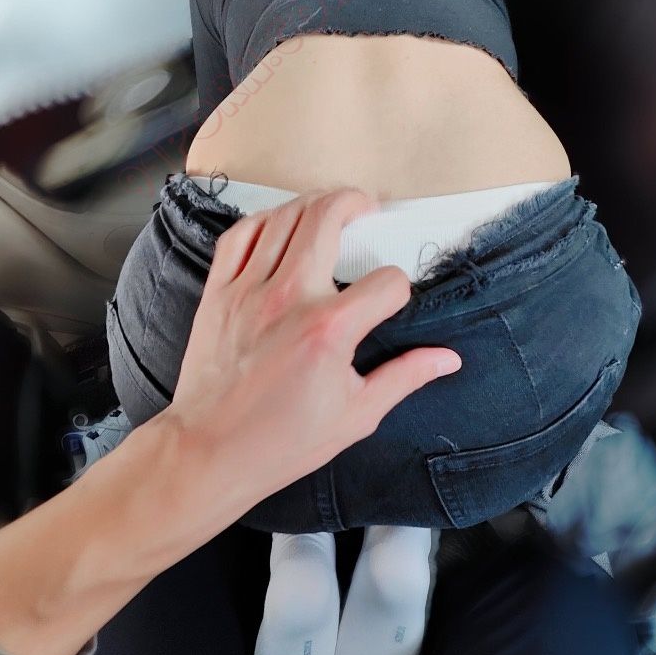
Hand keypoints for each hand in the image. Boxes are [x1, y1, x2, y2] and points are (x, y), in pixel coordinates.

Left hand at [166, 187, 461, 505]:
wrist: (210, 451)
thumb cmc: (280, 441)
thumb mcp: (356, 415)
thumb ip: (404, 377)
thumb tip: (445, 359)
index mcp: (329, 331)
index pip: (385, 282)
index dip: (398, 288)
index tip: (391, 300)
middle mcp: (288, 299)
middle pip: (327, 218)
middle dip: (354, 203)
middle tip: (366, 206)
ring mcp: (248, 292)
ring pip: (283, 219)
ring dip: (312, 204)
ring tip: (328, 208)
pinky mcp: (218, 294)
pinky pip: (239, 237)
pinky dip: (262, 221)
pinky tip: (278, 225)